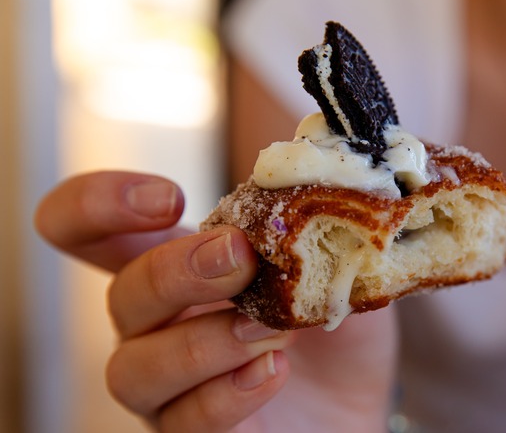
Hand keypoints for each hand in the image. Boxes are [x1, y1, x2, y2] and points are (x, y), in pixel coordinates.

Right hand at [35, 171, 396, 431]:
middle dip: (176, 270)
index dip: (99, 204)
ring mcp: (173, 386)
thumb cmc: (335, 331)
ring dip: (202, 341)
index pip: (90, 231)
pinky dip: (224, 394)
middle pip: (122, 295)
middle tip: (238, 257)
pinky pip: (182, 422)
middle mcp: (160, 326)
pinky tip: (271, 370)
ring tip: (269, 328)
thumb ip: (325, 217)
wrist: (356, 406)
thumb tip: (341, 158)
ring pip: (135, 368)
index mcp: (177, 268)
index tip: (169, 199)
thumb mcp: (339, 263)